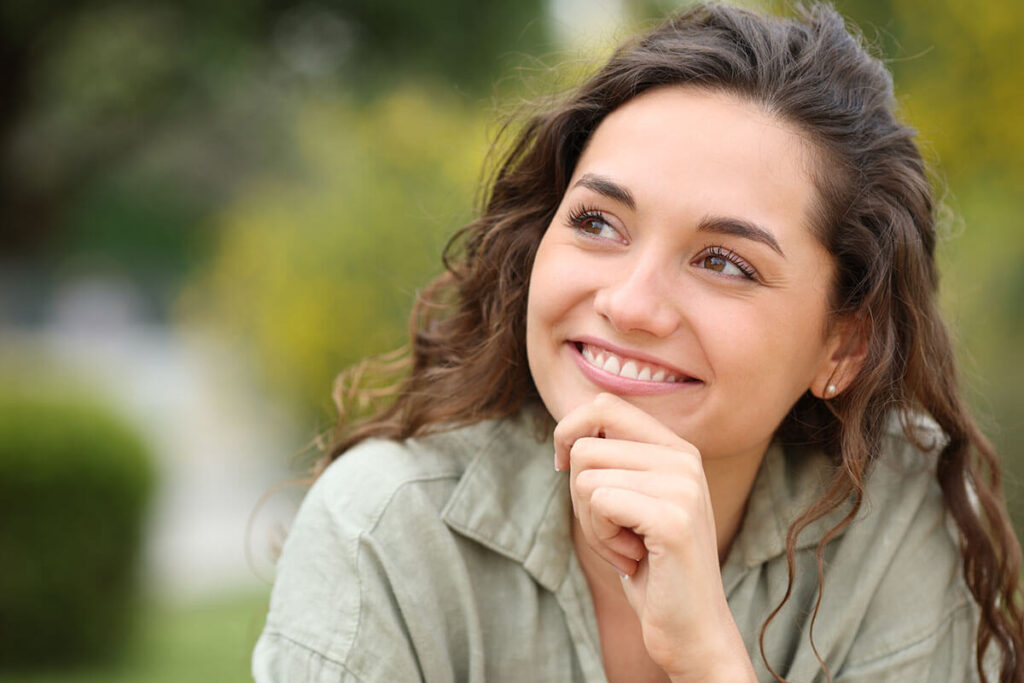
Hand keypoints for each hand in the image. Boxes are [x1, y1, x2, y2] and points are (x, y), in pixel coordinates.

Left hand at [554, 393, 754, 681]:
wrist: (691, 628)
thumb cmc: (651, 565)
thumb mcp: (631, 500)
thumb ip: (613, 459)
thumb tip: (568, 429)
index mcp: (677, 447)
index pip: (604, 404)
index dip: (570, 431)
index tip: (564, 466)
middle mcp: (685, 458)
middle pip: (586, 446)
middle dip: (579, 493)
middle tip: (609, 528)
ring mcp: (683, 485)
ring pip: (586, 477)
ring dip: (590, 522)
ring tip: (625, 546)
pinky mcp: (673, 518)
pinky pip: (598, 503)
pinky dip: (601, 538)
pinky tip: (632, 558)